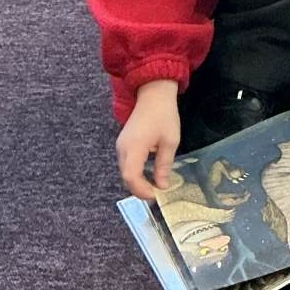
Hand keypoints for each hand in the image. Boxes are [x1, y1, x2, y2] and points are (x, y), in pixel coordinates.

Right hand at [116, 79, 181, 200]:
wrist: (153, 94)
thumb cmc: (164, 115)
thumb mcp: (170, 141)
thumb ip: (164, 165)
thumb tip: (162, 186)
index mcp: (134, 147)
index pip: (131, 177)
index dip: (142, 190)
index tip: (157, 195)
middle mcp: (122, 148)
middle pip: (126, 177)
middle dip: (140, 189)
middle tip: (157, 193)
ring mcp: (120, 145)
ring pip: (125, 171)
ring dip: (137, 181)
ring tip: (154, 186)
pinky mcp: (122, 144)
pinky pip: (126, 164)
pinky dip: (135, 173)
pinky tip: (148, 174)